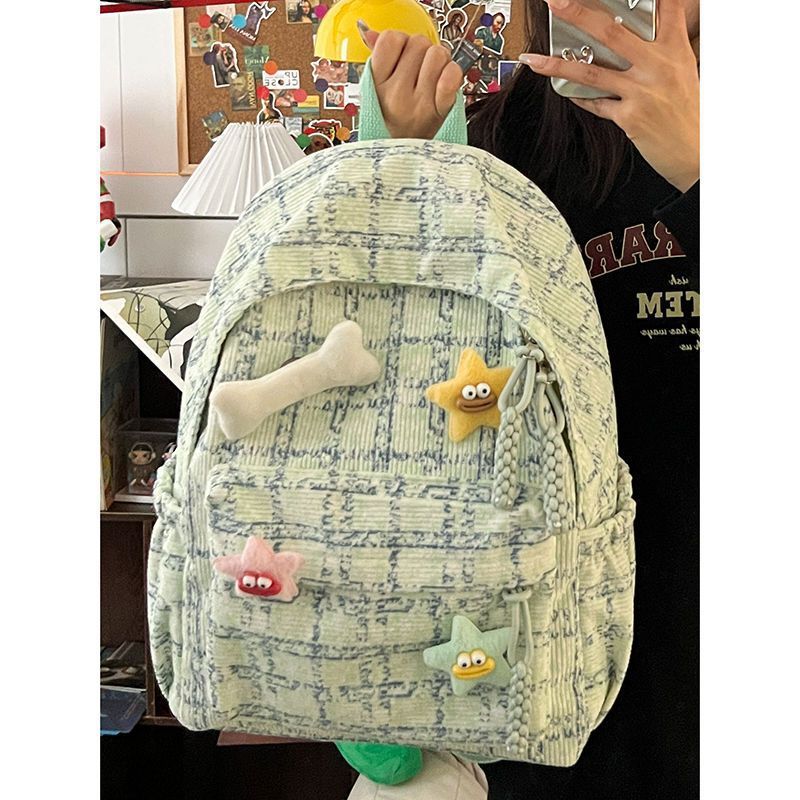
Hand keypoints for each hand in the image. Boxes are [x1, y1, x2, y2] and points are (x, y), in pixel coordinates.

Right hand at [359, 21, 463, 139]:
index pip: (390, 38)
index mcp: (376, 85)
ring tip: (432, 79)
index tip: (401, 57)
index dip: (400, 42)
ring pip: (438, 53)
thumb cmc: (393, 122)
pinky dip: (452, 74)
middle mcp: (396, 94)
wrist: (406, 159)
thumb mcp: (376, 93)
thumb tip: (371, 33)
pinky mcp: (441, 110)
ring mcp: (419, 103)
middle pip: (418, 42)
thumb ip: (377, 58)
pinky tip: (444, 85)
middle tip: (419, 72)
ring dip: (439, 61)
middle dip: (421, 52)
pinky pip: (452, 74)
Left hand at [519, 0, 698, 191]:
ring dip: (556, 64)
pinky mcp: (630, 117)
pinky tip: (566, 90)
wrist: (699, 152)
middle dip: (579, 13)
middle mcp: (658, 66)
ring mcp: (641, 92)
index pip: (664, 7)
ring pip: (591, 71)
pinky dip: (580, 97)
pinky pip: (596, 103)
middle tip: (555, 0)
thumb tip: (632, 39)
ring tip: (532, 59)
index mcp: (675, 49)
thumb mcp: (685, 71)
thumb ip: (660, 51)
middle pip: (612, 31)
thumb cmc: (690, 111)